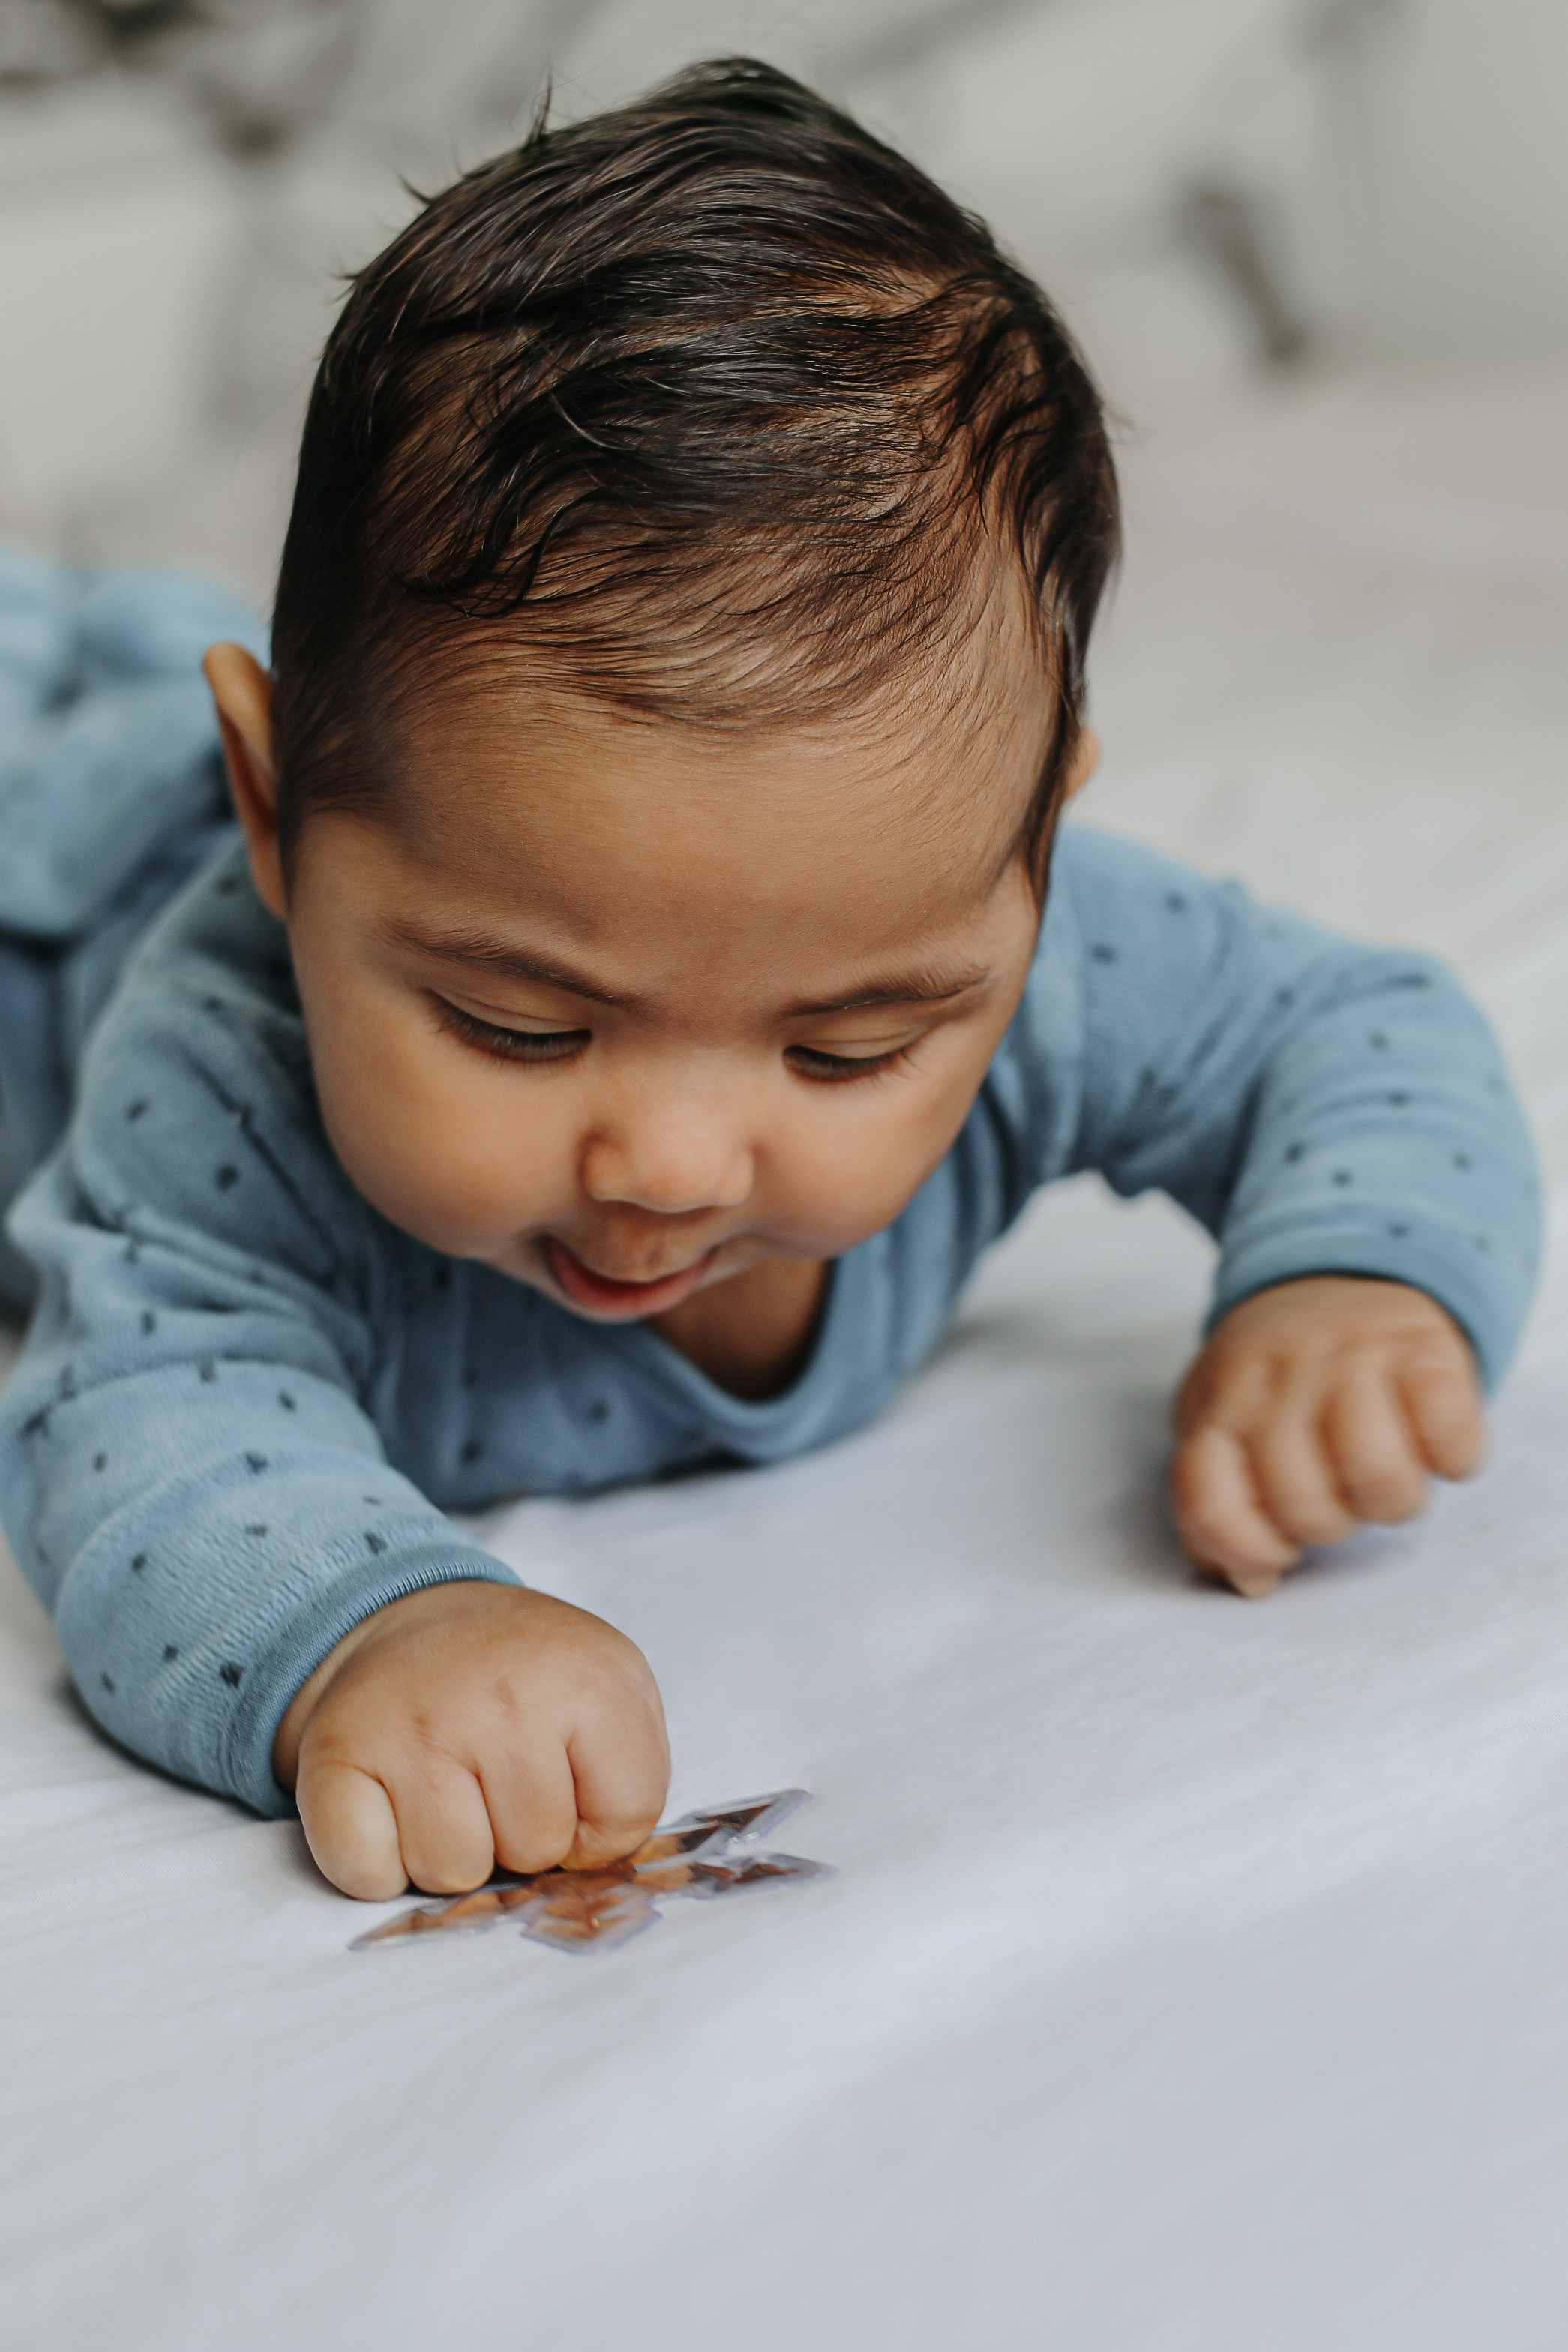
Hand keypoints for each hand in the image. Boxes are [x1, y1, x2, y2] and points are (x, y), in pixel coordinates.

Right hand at [273, 1582, 669, 1899]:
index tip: (570, 1782)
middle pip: (537, 1850)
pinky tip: (391, 1803)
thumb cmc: (524, 1680)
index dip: (599, 1824)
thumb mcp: (610, 1694)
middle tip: (497, 1775)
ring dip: (453, 1851)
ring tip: (449, 1786)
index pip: (627, 1819)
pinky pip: (369, 1875)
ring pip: (454, 1873)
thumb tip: (598, 1875)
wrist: (413, 1624)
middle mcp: (503, 1697)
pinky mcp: (337, 1755)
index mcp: (590, 1678)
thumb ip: (628, 1781)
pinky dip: (378, 1861)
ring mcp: (416, 1727)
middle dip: (522, 1836)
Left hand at [1170, 1276, 1483, 1597]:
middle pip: (1303, 1504)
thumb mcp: (1224, 1428)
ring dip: (1389, 1501)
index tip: (1275, 1550)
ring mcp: (1352, 1356)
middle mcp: (1280, 1377)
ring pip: (1376, 1474)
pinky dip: (1450, 1459)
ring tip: (1382, 1478)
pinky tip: (1431, 1445)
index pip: (1210, 1504)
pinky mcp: (1424, 1347)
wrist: (1343, 1271)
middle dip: (1328, 1526)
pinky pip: (1448, 1438)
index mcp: (1219, 1406)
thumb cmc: (1278, 1381)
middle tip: (1337, 1496)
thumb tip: (1251, 1584)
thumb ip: (1219, 1510)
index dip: (1246, 1551)